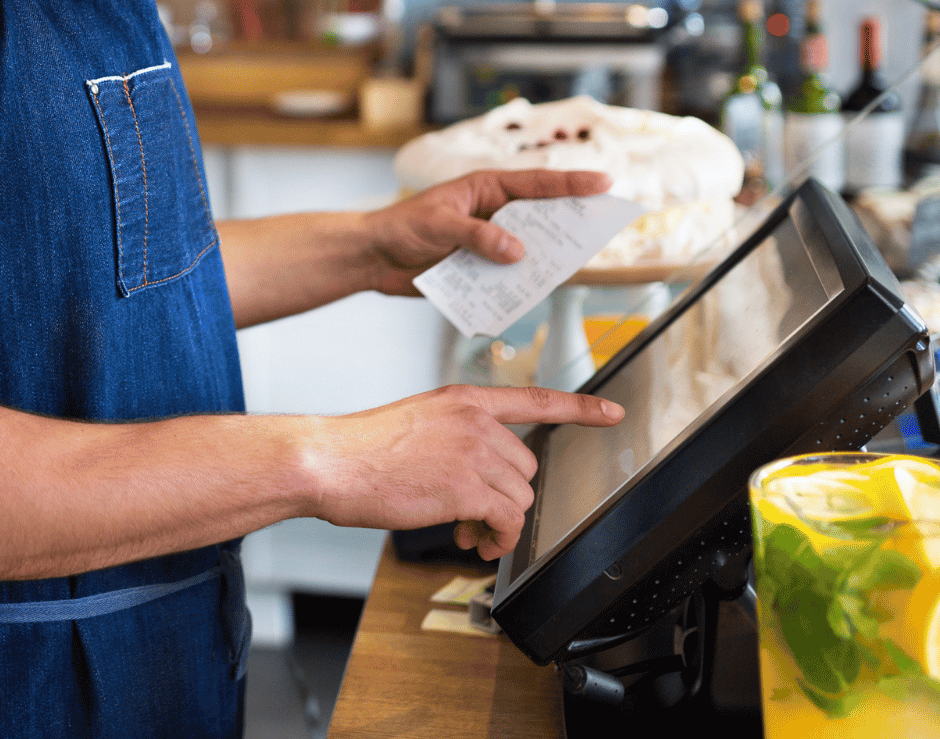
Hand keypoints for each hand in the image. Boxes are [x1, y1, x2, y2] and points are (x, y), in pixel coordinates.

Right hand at [308, 384, 623, 559]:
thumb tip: (476, 481)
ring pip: (521, 496)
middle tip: (473, 516)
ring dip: (500, 522)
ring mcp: (473, 451)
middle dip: (507, 496)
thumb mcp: (415, 425)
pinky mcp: (467, 486)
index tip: (611, 412)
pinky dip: (499, 539)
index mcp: (463, 400)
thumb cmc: (360, 450)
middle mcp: (475, 421)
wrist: (328, 461)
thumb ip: (454, 440)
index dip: (580, 407)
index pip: (535, 398)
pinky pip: (508, 520)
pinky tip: (473, 541)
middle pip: (527, 465)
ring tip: (467, 531)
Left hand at [356, 169, 611, 295]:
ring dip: (545, 260)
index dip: (572, 184)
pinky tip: (529, 294)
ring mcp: (489, 242)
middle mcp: (493, 213)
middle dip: (570, 223)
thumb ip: (477, 235)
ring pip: (529, 251)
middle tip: (602, 229)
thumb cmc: (401, 227)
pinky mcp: (481, 269)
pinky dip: (519, 286)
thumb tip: (518, 251)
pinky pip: (508, 278)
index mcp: (485, 189)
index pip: (536, 184)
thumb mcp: (438, 225)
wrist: (374, 258)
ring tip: (570, 267)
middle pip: (541, 217)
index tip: (605, 183)